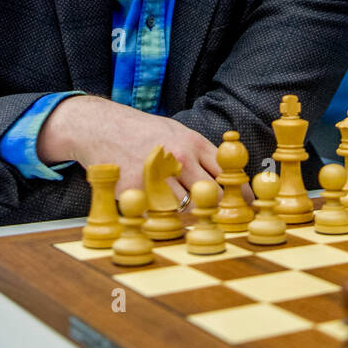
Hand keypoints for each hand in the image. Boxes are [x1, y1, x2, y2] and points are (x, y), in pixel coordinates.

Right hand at [37, 96, 233, 202]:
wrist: (102, 128)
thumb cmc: (144, 133)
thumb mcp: (178, 132)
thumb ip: (201, 154)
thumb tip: (229, 179)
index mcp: (192, 143)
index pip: (227, 174)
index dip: (240, 194)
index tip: (245, 208)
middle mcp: (178, 158)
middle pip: (210, 195)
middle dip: (216, 210)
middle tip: (219, 219)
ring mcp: (157, 175)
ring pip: (185, 208)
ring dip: (187, 215)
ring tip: (184, 213)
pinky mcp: (136, 190)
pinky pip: (157, 213)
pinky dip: (160, 216)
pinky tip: (156, 208)